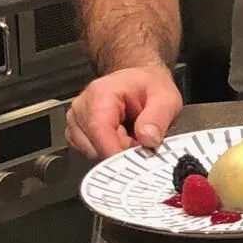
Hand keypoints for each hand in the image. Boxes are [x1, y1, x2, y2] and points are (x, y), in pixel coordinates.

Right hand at [66, 65, 182, 158]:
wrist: (140, 81)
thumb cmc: (149, 86)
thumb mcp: (166, 98)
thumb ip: (158, 118)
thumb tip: (148, 139)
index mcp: (101, 95)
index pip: (100, 131)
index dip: (117, 152)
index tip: (136, 161)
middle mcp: (82, 108)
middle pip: (96, 147)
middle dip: (122, 151)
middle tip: (141, 138)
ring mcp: (76, 121)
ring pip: (94, 153)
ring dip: (116, 151)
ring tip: (131, 134)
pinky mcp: (77, 133)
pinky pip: (92, 153)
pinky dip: (109, 150)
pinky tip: (121, 137)